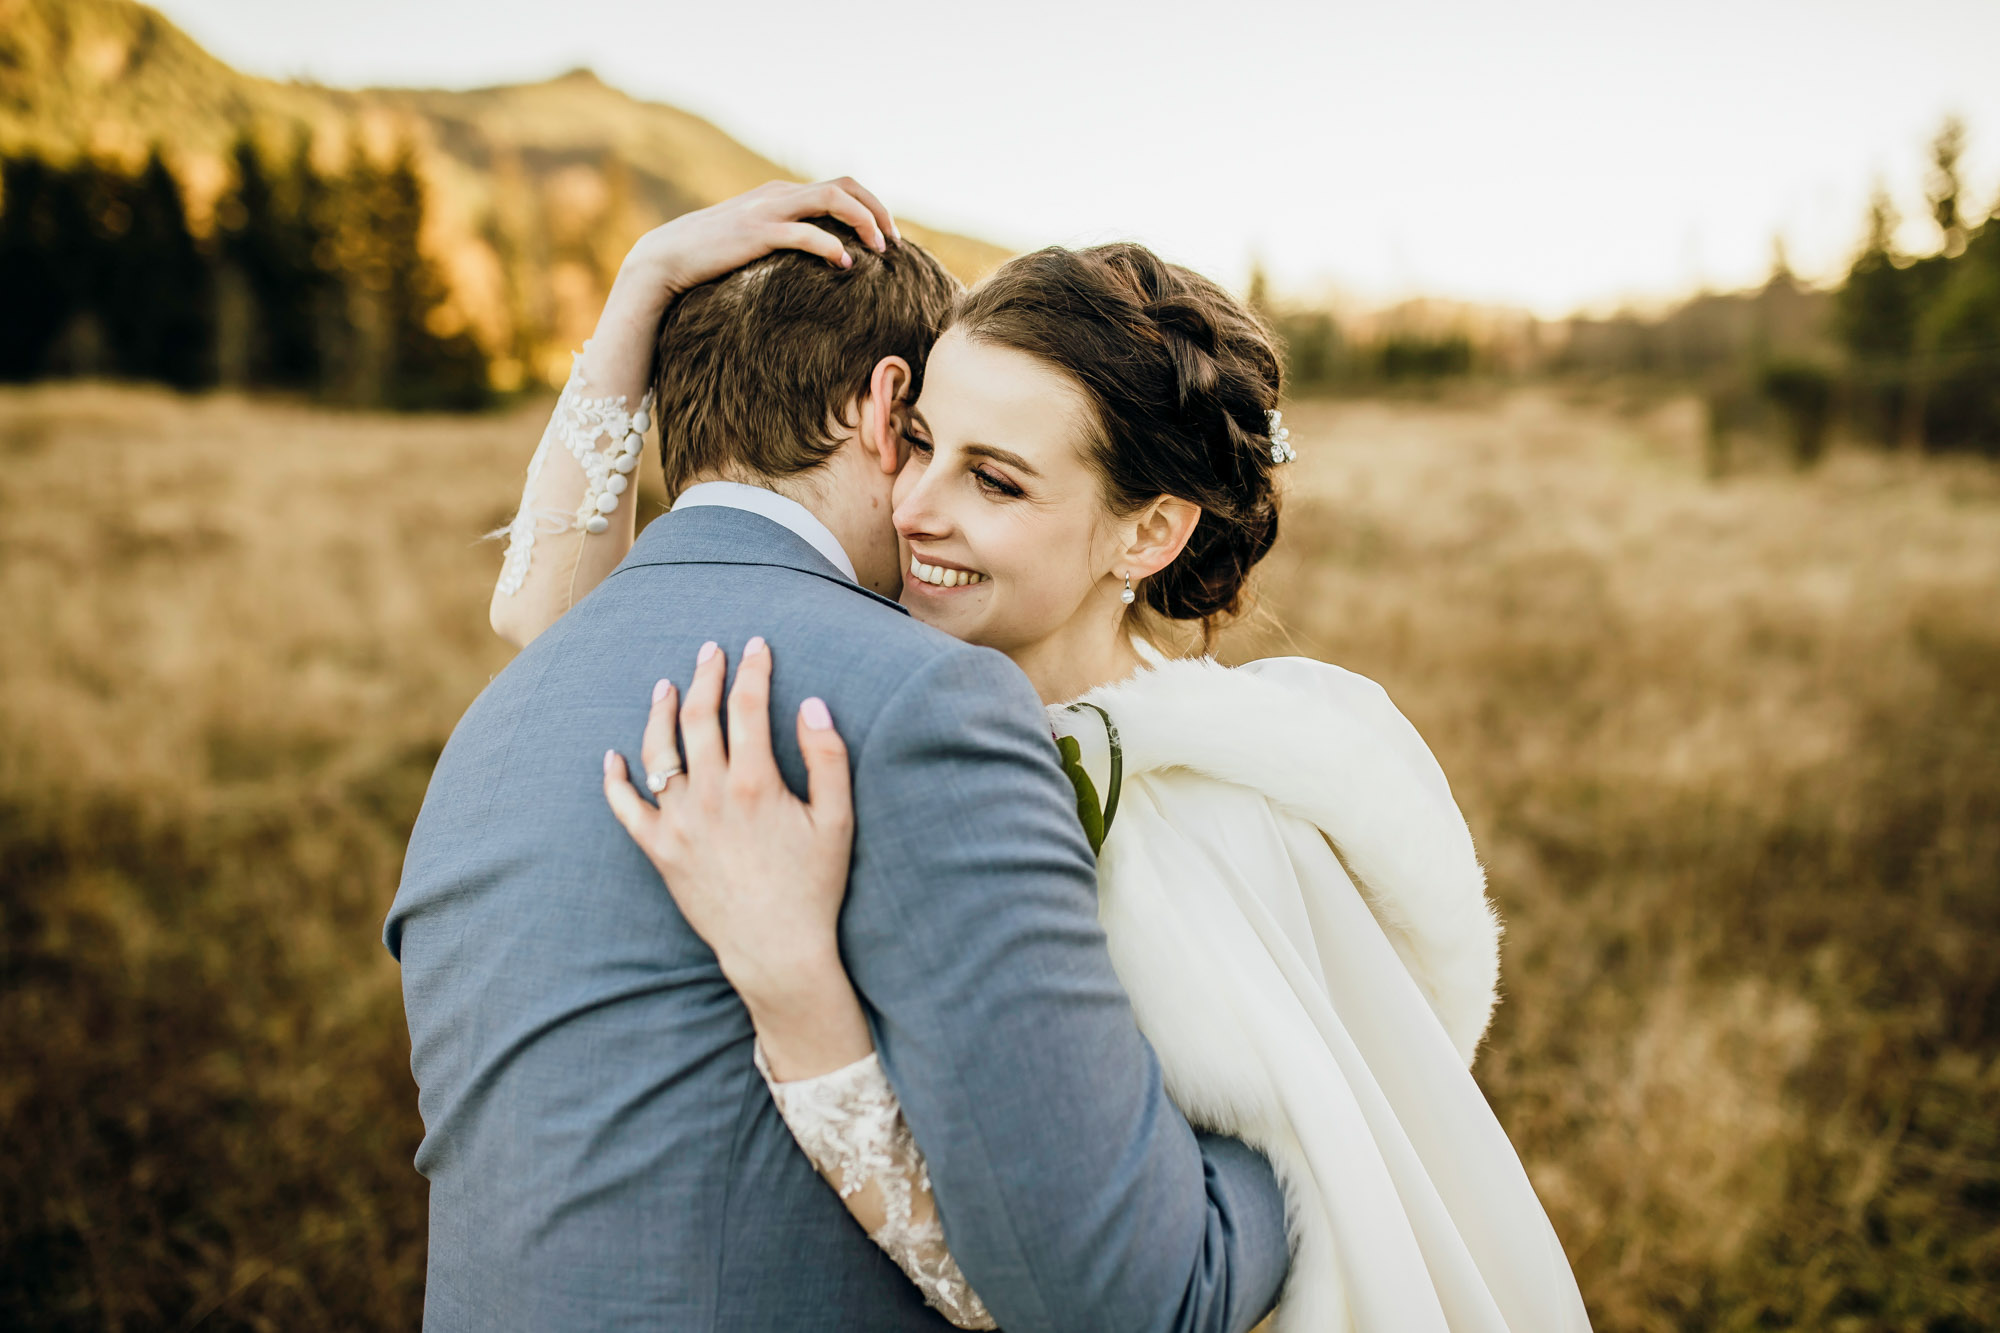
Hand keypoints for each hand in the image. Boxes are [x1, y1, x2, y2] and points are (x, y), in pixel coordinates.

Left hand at [602, 637, 871, 1077]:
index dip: (753, 670)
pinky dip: (615, 780)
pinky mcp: (660, 850)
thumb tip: (813, 705)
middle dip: (706, 676)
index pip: (748, 707)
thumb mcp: (839, 821)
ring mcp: (679, 823)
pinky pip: (625, 809)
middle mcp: (711, 795)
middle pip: (700, 718)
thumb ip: (829, 759)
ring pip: (658, 753)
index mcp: (756, 783)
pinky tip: (613, 757)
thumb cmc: (814, 886)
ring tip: (665, 687)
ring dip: (661, 713)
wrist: (775, 949)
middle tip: (711, 651)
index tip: (756, 646)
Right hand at [626, 177, 898, 299]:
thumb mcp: (752, 239)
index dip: (871, 206)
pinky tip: (846, 266)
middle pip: (846, 186)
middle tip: (895, 243)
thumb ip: (782, 237)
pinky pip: (806, 233)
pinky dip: (832, 246)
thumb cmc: (711, 256)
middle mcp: (779, 194)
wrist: (666, 257)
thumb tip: (815, 258)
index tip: (887, 237)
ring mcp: (768, 210)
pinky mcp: (758, 233)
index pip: (841, 186)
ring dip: (864, 223)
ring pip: (833, 200)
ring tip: (880, 252)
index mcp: (781, 193)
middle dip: (878, 211)